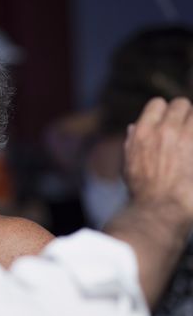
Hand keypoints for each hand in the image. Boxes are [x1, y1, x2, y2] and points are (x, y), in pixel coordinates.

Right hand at [124, 97, 192, 222]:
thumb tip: (133, 127)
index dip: (164, 112)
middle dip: (184, 114)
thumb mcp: (128, 165)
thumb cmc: (142, 192)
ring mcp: (187, 139)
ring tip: (191, 142)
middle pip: (181, 104)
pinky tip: (192, 157)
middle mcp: (165, 130)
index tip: (168, 123)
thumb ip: (132, 143)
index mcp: (143, 132)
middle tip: (186, 130)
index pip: (157, 104)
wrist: (160, 211)